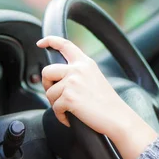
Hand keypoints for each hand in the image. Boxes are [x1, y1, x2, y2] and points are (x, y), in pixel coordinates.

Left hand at [37, 36, 157, 158]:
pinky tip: (72, 117)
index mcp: (85, 62)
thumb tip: (57, 78)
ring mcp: (73, 82)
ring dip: (56, 104)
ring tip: (70, 109)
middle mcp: (78, 69)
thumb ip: (78, 72)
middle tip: (56, 95)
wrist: (117, 116)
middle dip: (47, 84)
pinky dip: (61, 116)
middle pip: (47, 71)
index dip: (50, 41)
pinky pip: (55, 108)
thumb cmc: (107, 102)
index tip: (41, 43)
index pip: (65, 44)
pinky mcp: (69, 97)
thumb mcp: (94, 78)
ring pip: (49, 92)